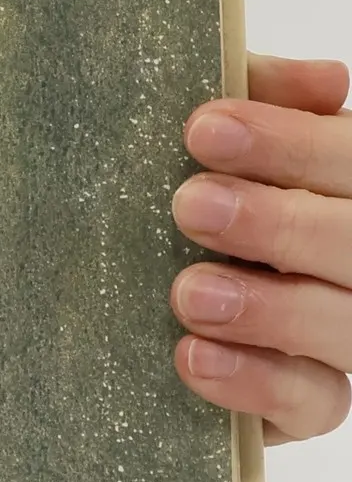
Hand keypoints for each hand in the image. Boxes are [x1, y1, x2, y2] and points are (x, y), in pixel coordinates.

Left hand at [172, 54, 351, 443]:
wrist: (149, 298)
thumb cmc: (208, 194)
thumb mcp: (227, 143)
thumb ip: (270, 100)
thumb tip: (323, 80)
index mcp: (348, 187)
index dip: (292, 144)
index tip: (205, 129)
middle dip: (277, 223)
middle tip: (192, 206)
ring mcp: (346, 331)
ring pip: (347, 324)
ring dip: (269, 308)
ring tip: (191, 292)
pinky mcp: (312, 397)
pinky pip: (314, 400)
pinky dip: (257, 381)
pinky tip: (195, 358)